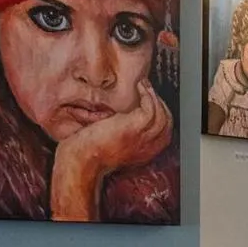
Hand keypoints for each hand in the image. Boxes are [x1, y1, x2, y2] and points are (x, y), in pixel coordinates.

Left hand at [50, 79, 172, 220]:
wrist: (81, 161)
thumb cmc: (89, 154)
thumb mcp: (111, 145)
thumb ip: (122, 135)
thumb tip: (121, 118)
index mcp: (144, 154)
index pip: (163, 133)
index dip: (159, 115)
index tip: (148, 102)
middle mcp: (148, 147)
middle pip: (166, 124)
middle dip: (160, 104)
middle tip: (148, 90)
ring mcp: (142, 138)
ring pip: (162, 114)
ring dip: (154, 96)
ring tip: (144, 85)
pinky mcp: (135, 127)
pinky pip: (152, 107)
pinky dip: (148, 94)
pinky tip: (140, 86)